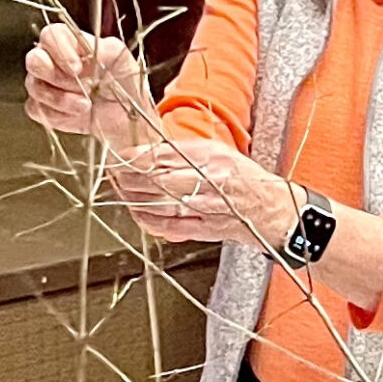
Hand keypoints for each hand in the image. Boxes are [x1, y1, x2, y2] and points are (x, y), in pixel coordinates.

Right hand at [24, 19, 149, 145]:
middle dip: (56, 76)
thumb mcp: (120, 58)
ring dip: (61, 99)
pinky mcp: (41, 107)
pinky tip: (76, 114)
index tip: (78, 68)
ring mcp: (43, 84)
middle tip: (81, 87)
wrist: (123, 113)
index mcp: (69, 41)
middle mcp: (50, 60)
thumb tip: (87, 53)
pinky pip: (36, 109)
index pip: (50, 35)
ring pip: (35, 87)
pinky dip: (56, 115)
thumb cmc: (122, 81)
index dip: (60, 51)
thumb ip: (102, 49)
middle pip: (34, 60)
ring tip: (86, 105)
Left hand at [103, 136, 295, 247]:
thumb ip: (185, 153)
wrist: (269, 209)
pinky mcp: (204, 228)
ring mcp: (206, 207)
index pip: (166, 155)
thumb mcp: (217, 154)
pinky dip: (148, 220)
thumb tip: (151, 152)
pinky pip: (168, 226)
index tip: (121, 156)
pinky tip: (136, 212)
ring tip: (119, 190)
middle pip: (158, 179)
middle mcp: (209, 182)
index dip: (138, 157)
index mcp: (212, 158)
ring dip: (134, 198)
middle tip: (113, 173)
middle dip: (130, 177)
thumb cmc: (243, 179)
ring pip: (160, 203)